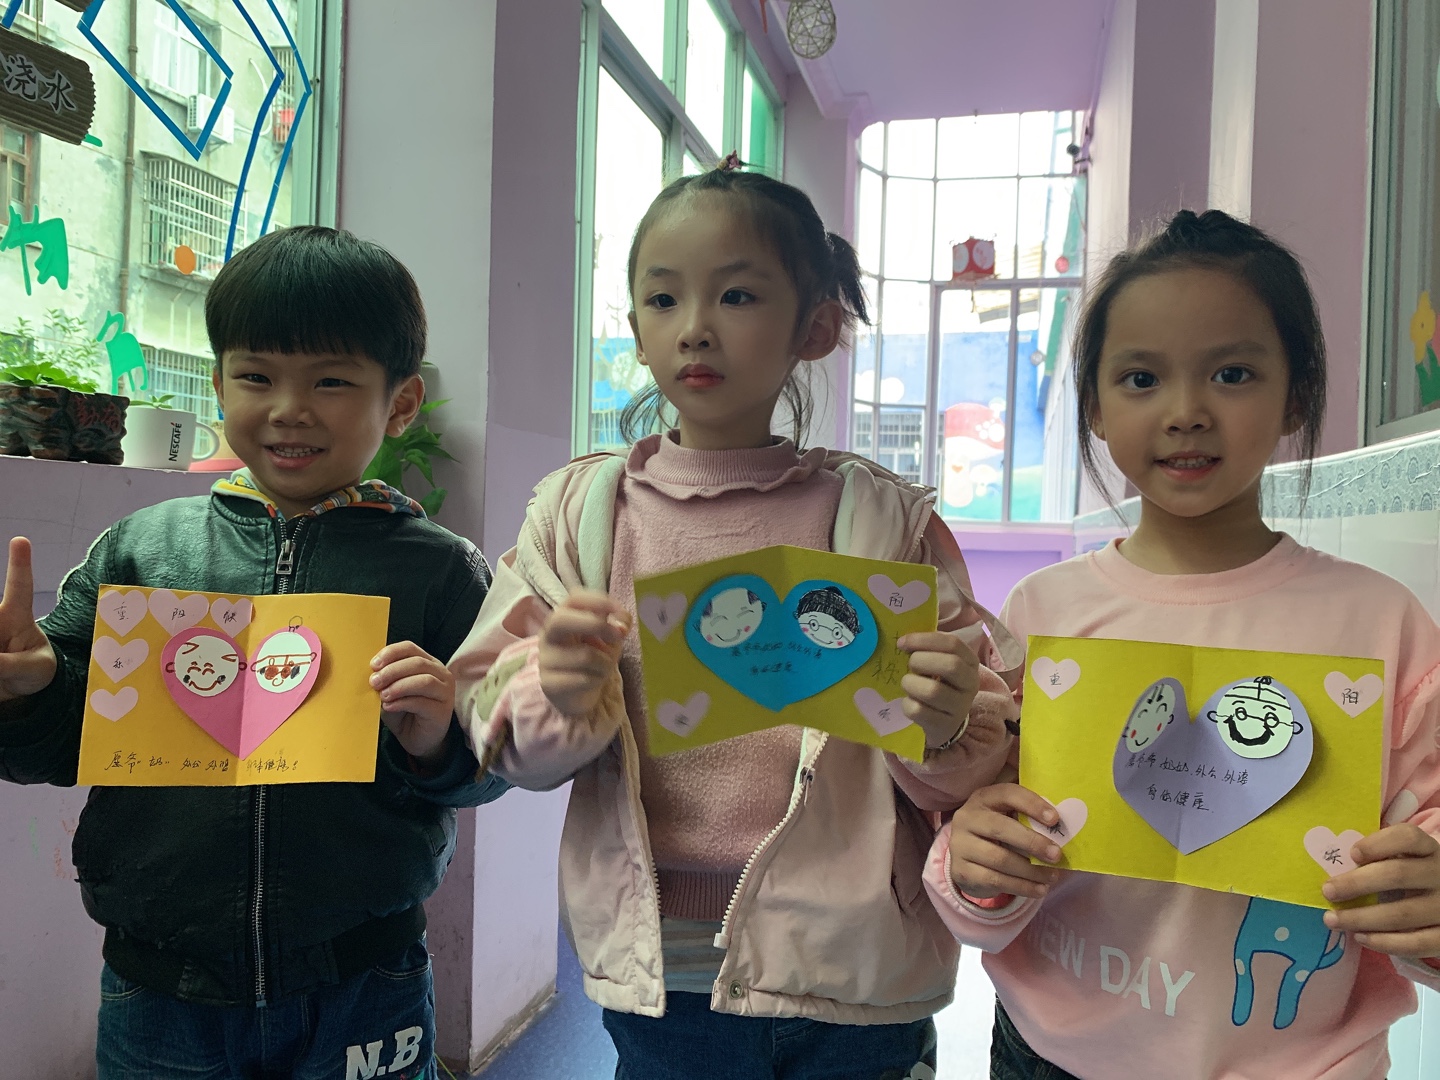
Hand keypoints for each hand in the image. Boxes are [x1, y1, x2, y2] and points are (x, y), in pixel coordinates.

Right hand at [0, 537, 56, 703]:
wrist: (19, 691)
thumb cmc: (34, 671)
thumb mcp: (33, 669)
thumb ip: (9, 665)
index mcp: (17, 617)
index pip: (20, 587)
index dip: (20, 564)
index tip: (21, 541)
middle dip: (0, 644)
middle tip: (4, 654)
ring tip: (4, 664)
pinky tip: (0, 673)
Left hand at [371, 641, 455, 765]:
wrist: (418, 740)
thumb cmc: (404, 712)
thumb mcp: (391, 692)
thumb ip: (385, 681)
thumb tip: (372, 675)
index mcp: (428, 663)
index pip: (410, 648)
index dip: (391, 653)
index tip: (373, 665)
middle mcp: (441, 674)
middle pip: (418, 663)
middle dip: (392, 671)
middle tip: (374, 682)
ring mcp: (445, 692)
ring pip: (424, 681)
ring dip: (399, 686)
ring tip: (383, 696)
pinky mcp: (442, 711)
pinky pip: (423, 702)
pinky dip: (402, 702)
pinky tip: (389, 707)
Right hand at [538, 591, 630, 718]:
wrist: (580, 695)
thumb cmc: (594, 659)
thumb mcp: (611, 639)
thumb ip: (619, 625)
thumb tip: (622, 624)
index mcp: (563, 618)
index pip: (574, 599)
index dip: (598, 601)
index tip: (619, 612)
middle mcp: (548, 635)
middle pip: (561, 619)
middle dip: (595, 625)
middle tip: (618, 636)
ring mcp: (545, 660)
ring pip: (584, 655)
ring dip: (605, 663)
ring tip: (603, 668)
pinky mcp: (548, 684)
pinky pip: (582, 678)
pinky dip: (596, 680)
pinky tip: (592, 682)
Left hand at [899, 631, 979, 747]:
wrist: (945, 721)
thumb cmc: (938, 684)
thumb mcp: (940, 663)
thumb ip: (928, 648)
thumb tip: (904, 638)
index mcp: (970, 662)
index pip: (953, 644)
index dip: (924, 640)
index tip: (902, 643)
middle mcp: (970, 684)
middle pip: (950, 665)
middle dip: (921, 661)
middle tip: (910, 666)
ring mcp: (960, 707)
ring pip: (933, 691)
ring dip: (911, 684)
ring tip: (907, 684)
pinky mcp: (944, 725)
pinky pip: (919, 711)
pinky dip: (907, 704)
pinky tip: (909, 701)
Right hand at [949, 783, 1063, 900]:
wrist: (968, 858)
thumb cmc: (999, 831)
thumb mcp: (1009, 816)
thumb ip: (1030, 815)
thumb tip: (1066, 823)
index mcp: (983, 798)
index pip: (1007, 794)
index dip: (1031, 804)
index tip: (1055, 819)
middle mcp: (967, 818)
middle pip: (1000, 828)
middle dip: (1032, 842)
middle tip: (1057, 855)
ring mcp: (960, 845)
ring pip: (999, 859)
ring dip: (1031, 870)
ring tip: (1053, 876)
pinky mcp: (962, 871)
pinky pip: (996, 880)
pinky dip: (1022, 887)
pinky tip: (1040, 889)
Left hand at [1322, 823, 1439, 958]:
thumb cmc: (1415, 875)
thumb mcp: (1406, 858)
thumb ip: (1380, 856)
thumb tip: (1335, 865)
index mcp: (1429, 849)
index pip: (1408, 837)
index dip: (1379, 844)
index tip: (1352, 854)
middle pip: (1397, 874)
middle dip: (1356, 883)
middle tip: (1328, 891)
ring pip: (1401, 914)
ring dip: (1361, 918)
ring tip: (1332, 919)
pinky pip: (1416, 943)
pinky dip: (1385, 942)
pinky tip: (1360, 937)